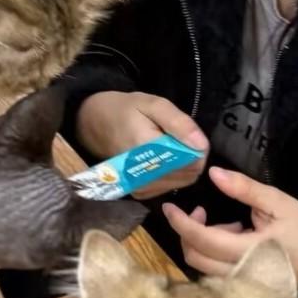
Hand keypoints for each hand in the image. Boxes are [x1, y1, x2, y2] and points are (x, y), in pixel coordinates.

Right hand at [76, 91, 207, 198]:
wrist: (96, 125)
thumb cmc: (126, 110)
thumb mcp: (153, 104)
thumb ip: (179, 124)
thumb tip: (201, 146)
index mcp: (145, 149)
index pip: (190, 161)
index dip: (197, 148)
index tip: (189, 134)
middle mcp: (142, 175)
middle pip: (188, 173)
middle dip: (192, 156)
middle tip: (180, 137)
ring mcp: (141, 187)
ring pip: (183, 181)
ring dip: (185, 165)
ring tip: (171, 146)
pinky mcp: (140, 193)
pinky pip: (171, 185)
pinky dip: (175, 173)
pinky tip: (164, 158)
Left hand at [162, 167, 297, 297]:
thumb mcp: (279, 202)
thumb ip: (245, 189)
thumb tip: (214, 173)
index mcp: (248, 251)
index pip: (201, 240)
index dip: (180, 222)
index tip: (168, 206)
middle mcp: (239, 273)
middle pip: (194, 257)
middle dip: (188, 231)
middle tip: (201, 210)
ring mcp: (240, 283)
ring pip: (201, 266)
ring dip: (201, 242)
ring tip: (227, 222)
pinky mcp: (243, 286)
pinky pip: (214, 270)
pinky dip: (213, 251)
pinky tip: (235, 236)